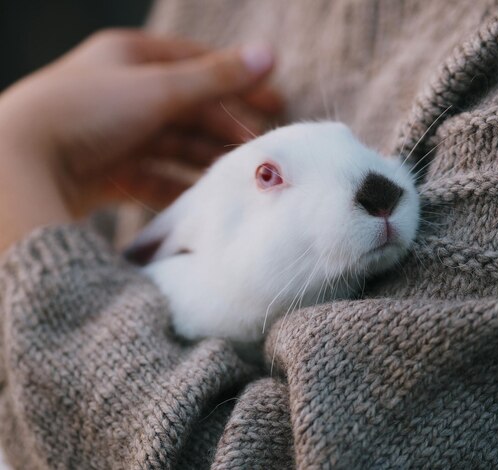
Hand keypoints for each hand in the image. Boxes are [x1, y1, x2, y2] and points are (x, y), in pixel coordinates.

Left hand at [0, 29, 281, 251]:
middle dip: (225, 129)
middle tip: (260, 151)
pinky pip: (152, 175)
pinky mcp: (104, 169)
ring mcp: (113, 132)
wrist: (18, 164)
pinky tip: (200, 199)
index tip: (277, 105)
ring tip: (236, 179)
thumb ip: (217, 78)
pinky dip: (176, 185)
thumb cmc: (86, 113)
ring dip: (204, 159)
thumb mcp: (159, 89)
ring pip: (173, 145)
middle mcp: (122, 91)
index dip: (240, 84)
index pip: (199, 65)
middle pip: (188, 110)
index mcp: (131, 57)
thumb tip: (270, 55)